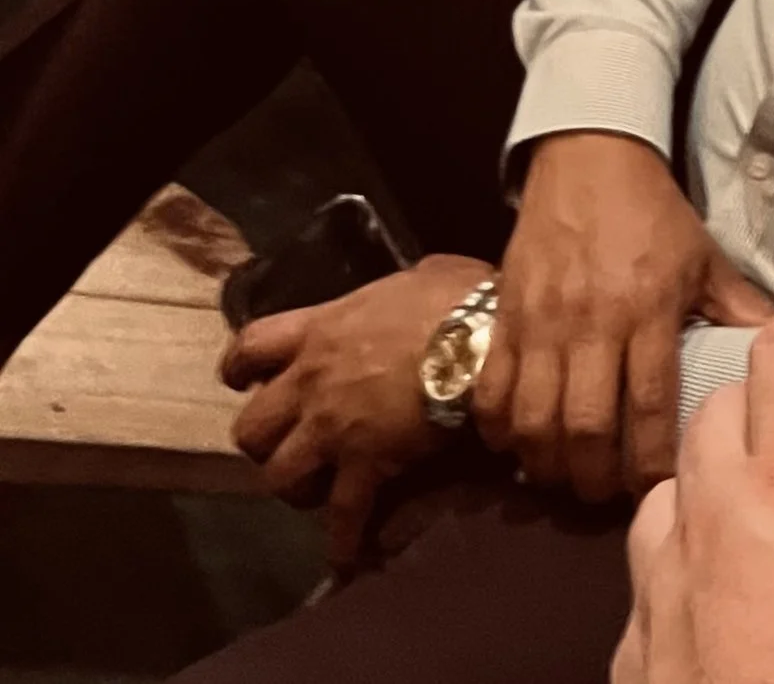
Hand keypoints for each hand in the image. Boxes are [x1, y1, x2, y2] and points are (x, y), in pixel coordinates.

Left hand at [224, 251, 487, 564]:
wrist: (478, 342)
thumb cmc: (455, 298)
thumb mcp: (422, 273)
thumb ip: (394, 292)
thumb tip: (412, 289)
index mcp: (321, 329)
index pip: (251, 346)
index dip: (239, 367)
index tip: (242, 380)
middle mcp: (311, 382)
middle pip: (250, 427)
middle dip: (263, 441)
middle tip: (288, 442)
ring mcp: (332, 429)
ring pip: (277, 476)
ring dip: (293, 486)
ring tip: (315, 489)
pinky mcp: (364, 465)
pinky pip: (342, 515)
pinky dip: (343, 540)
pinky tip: (348, 556)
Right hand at [480, 130, 773, 504]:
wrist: (589, 155)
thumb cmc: (653, 212)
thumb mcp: (705, 256)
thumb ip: (740, 308)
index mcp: (648, 306)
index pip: (651, 403)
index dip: (652, 460)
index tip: (659, 488)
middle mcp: (592, 320)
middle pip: (585, 426)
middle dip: (594, 478)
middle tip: (604, 495)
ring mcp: (541, 320)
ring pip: (533, 418)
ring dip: (546, 463)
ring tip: (564, 477)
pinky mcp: (504, 313)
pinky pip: (490, 390)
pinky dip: (499, 431)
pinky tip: (518, 445)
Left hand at [614, 301, 773, 683]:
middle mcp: (718, 514)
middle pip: (722, 400)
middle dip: (770, 397)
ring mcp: (664, 578)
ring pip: (673, 478)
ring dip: (715, 473)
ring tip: (765, 501)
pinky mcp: (635, 643)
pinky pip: (649, 568)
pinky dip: (683, 557)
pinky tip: (723, 590)